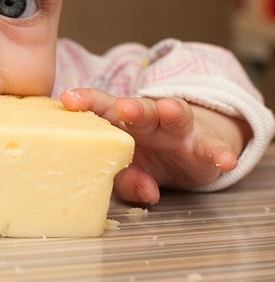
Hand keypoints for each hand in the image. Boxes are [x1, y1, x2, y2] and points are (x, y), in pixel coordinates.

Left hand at [60, 88, 250, 204]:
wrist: (188, 153)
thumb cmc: (146, 157)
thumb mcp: (132, 171)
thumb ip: (129, 180)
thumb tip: (145, 193)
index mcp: (122, 123)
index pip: (101, 109)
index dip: (85, 102)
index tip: (68, 100)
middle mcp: (149, 120)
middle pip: (138, 108)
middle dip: (130, 107)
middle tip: (123, 108)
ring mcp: (178, 129)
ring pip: (175, 115)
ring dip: (171, 111)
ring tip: (169, 110)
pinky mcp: (204, 144)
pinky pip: (213, 147)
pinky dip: (220, 152)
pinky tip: (224, 160)